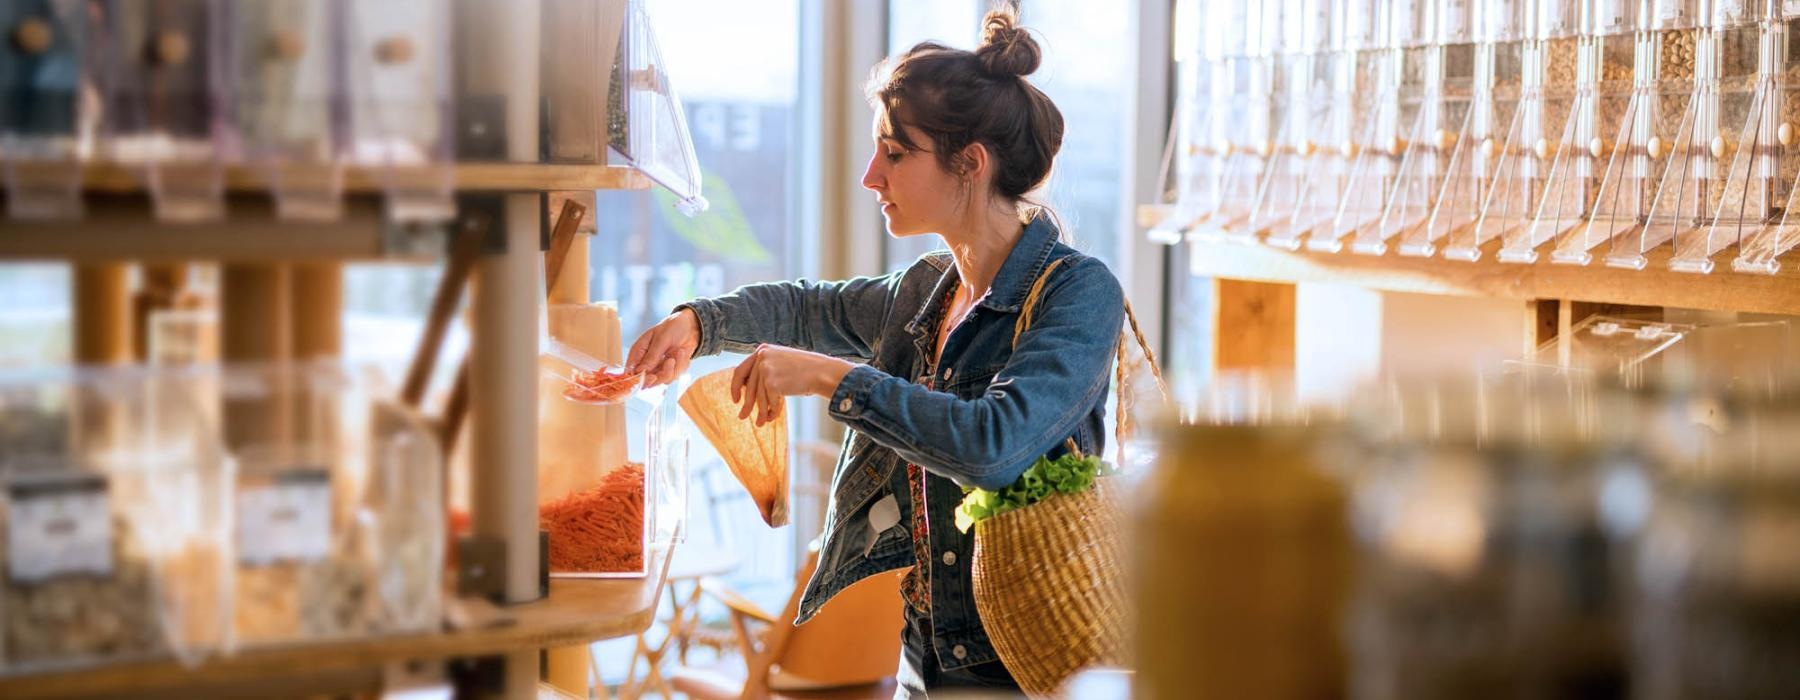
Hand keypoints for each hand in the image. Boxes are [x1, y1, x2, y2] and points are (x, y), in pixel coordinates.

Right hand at [627, 308, 700, 387]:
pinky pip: (675, 376)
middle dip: (662, 374)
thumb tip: (641, 371)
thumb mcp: (661, 339)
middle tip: (670, 361)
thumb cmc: (672, 326)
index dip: (639, 379)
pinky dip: (681, 365)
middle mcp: (646, 362)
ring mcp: (659, 367)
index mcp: (638, 352)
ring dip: (675, 367)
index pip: (632, 372)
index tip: (652, 377)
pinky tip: (682, 353)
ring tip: (679, 351)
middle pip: (648, 381)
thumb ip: (651, 356)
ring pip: (664, 380)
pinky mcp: (671, 370)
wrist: (690, 326)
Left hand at [730, 344, 855, 425]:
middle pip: (748, 386)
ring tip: (761, 423)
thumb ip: (764, 372)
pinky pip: (769, 401)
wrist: (822, 372)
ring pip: (759, 396)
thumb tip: (746, 393)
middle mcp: (761, 356)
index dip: (735, 387)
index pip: (741, 370)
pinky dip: (772, 411)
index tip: (735, 399)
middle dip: (747, 404)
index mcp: (762, 350)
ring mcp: (765, 368)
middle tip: (742, 417)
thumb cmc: (806, 370)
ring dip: (760, 412)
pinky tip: (774, 417)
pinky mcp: (771, 382)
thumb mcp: (781, 363)